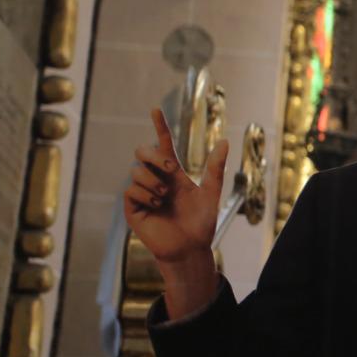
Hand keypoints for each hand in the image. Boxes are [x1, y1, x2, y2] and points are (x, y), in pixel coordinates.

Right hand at [124, 109, 226, 318]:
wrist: (190, 247)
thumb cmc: (201, 223)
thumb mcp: (211, 193)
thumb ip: (216, 168)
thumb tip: (225, 141)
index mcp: (174, 174)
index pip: (163, 145)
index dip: (159, 127)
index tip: (155, 109)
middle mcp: (156, 179)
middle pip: (142, 152)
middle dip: (154, 155)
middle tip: (171, 168)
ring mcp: (143, 193)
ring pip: (135, 171)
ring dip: (153, 180)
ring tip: (165, 197)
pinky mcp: (133, 208)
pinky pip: (131, 190)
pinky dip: (145, 194)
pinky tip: (156, 205)